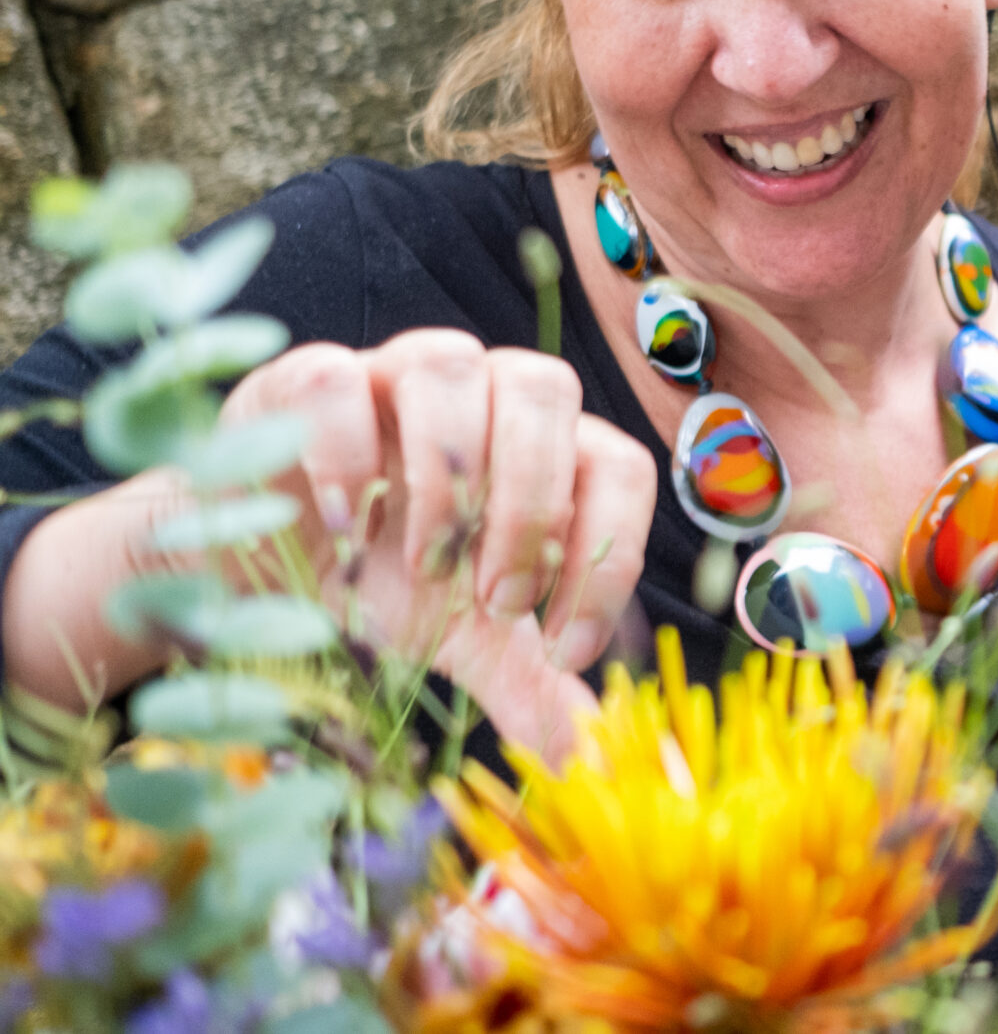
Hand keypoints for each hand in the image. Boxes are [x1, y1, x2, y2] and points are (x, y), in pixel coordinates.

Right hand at [220, 329, 656, 763]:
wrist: (253, 576)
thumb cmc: (381, 585)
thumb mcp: (463, 639)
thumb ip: (529, 683)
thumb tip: (589, 758)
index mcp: (546, 442)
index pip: (617, 465)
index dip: (609, 557)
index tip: (567, 649)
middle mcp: (484, 389)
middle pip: (547, 391)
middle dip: (533, 505)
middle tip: (498, 602)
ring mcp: (393, 372)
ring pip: (454, 366)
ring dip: (449, 478)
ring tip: (426, 568)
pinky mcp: (303, 380)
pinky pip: (338, 377)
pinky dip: (348, 452)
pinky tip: (347, 526)